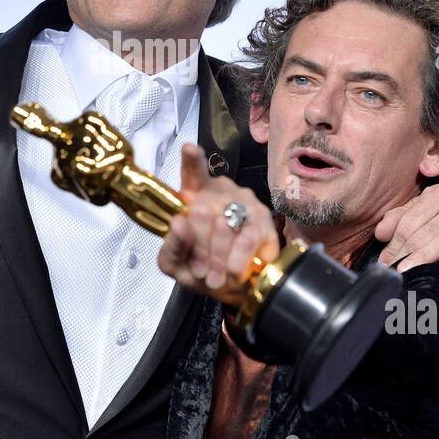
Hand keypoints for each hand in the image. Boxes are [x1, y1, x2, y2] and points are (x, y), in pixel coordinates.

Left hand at [157, 144, 279, 306]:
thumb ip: (171, 248)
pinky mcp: (267, 224)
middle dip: (198, 246)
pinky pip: (250, 240)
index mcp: (196, 194)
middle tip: (199, 270)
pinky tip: (234, 274)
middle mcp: (223, 193)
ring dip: (218, 258)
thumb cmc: (201, 268)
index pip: (193, 171)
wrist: (232, 288)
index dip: (192, 160)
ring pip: (228, 227)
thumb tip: (179, 225)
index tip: (189, 149)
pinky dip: (238, 262)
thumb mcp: (176, 264)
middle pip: (204, 210)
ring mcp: (247, 205)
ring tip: (214, 279)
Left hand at [374, 183, 438, 273]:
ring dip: (425, 257)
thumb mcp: (429, 209)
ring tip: (408, 271)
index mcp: (438, 195)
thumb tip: (380, 233)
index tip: (383, 262)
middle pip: (423, 233)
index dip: (393, 244)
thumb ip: (402, 217)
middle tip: (391, 271)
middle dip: (403, 254)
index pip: (408, 222)